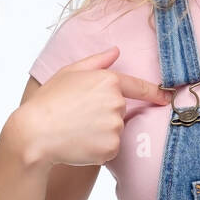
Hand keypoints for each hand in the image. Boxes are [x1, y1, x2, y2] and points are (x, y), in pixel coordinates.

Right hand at [18, 46, 171, 166]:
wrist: (34, 134)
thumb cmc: (48, 101)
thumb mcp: (68, 73)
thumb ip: (96, 62)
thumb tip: (116, 51)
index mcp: (108, 81)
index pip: (139, 87)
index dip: (155, 93)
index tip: (166, 97)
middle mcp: (116, 103)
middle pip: (120, 111)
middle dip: (104, 114)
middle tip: (78, 116)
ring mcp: (115, 127)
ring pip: (115, 131)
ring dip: (101, 132)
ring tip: (76, 130)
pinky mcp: (111, 148)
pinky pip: (110, 148)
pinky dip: (98, 149)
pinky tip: (79, 144)